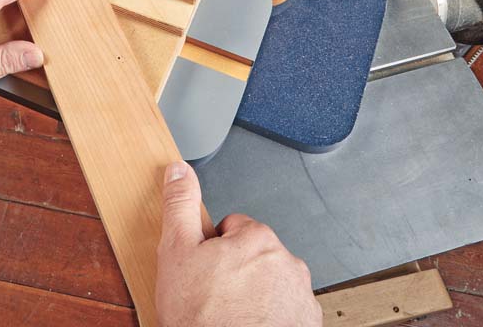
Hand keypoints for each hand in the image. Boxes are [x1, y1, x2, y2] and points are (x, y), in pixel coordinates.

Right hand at [156, 162, 321, 326]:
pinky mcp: (306, 323)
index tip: (205, 270)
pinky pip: (286, 311)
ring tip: (229, 314)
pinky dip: (270, 317)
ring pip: (270, 284)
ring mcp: (300, 295)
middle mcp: (287, 262)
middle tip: (213, 295)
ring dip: (254, 294)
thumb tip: (178, 171)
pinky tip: (247, 325)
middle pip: (254, 256)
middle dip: (235, 271)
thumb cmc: (203, 318)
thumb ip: (179, 205)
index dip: (212, 250)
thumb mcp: (176, 253)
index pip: (233, 228)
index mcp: (258, 238)